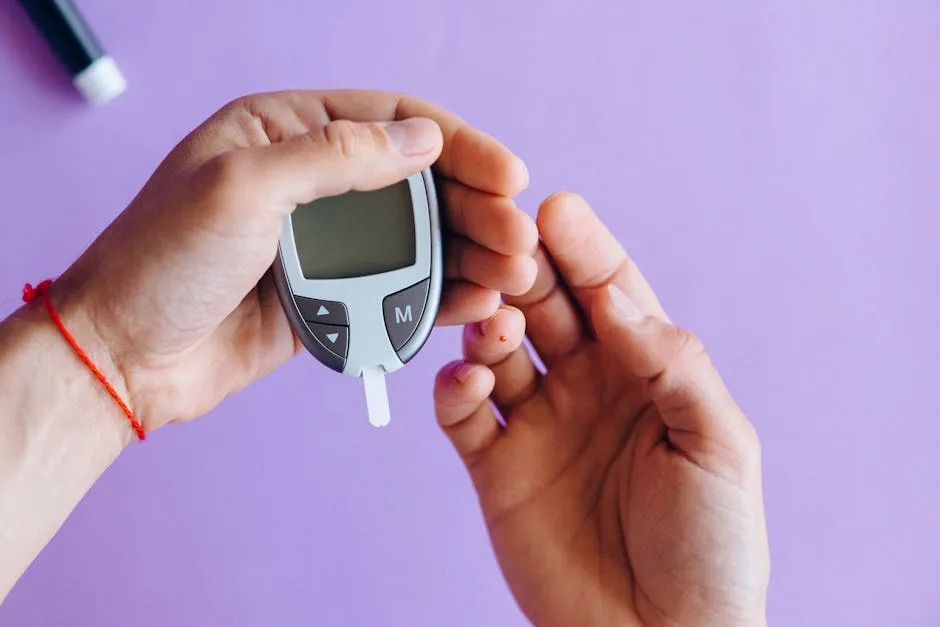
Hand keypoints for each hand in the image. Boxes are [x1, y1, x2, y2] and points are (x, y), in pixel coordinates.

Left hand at [48, 90, 536, 436]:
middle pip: (416, 183)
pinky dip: (437, 294)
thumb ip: (336, 156)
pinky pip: (397, 287)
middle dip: (475, 208)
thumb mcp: (243, 188)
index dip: (459, 145)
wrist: (123, 356)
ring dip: (468, 253)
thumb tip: (423, 139)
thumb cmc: (161, 261)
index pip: (393, 121)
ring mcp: (323, 241)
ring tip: (511, 274)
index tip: (509, 175)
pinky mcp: (329, 294)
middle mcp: (310, 180)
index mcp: (284, 131)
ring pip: (415, 238)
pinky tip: (473, 301)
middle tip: (518, 238)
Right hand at [434, 193, 769, 625]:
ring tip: (495, 322)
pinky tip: (468, 381)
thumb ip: (673, 364)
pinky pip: (463, 415)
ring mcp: (538, 424)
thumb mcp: (720, 445)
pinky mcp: (496, 467)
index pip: (609, 290)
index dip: (585, 249)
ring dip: (487, 325)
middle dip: (525, 273)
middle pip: (546, 306)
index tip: (555, 208)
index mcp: (644, 370)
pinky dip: (455, 389)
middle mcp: (586, 386)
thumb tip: (618, 297)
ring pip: (496, 350)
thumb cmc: (711, 546)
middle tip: (505, 249)